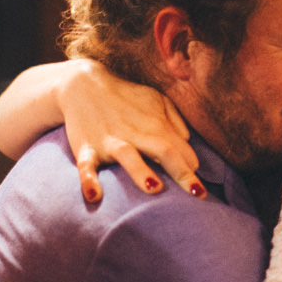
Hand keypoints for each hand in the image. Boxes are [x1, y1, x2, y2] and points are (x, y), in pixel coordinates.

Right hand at [59, 59, 202, 202]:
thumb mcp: (155, 99)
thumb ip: (174, 120)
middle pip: (162, 150)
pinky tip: (94, 196)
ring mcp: (108, 140)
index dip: (191, 166)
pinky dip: (88, 180)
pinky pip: (86, 165)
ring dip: (140, 171)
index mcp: (153, 123)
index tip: (200, 189)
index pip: (178, 146)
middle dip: (181, 172)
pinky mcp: (85, 148)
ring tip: (154, 188)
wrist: (81, 84)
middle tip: (198, 195)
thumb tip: (188, 143)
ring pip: (127, 155)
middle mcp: (133, 133)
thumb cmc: (125, 98)